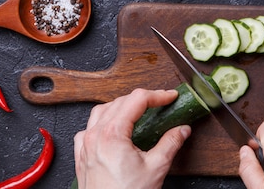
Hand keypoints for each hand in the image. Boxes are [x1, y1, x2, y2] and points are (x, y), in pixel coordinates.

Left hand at [73, 89, 191, 188]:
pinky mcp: (82, 155)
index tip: (170, 97)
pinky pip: (88, 129)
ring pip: (101, 111)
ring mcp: (85, 145)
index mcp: (113, 134)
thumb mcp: (156, 168)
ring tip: (137, 111)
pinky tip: (112, 129)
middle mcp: (95, 135)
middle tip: (160, 104)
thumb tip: (181, 130)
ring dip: (121, 107)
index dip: (158, 95)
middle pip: (120, 101)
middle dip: (142, 99)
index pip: (137, 100)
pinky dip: (102, 122)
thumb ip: (170, 143)